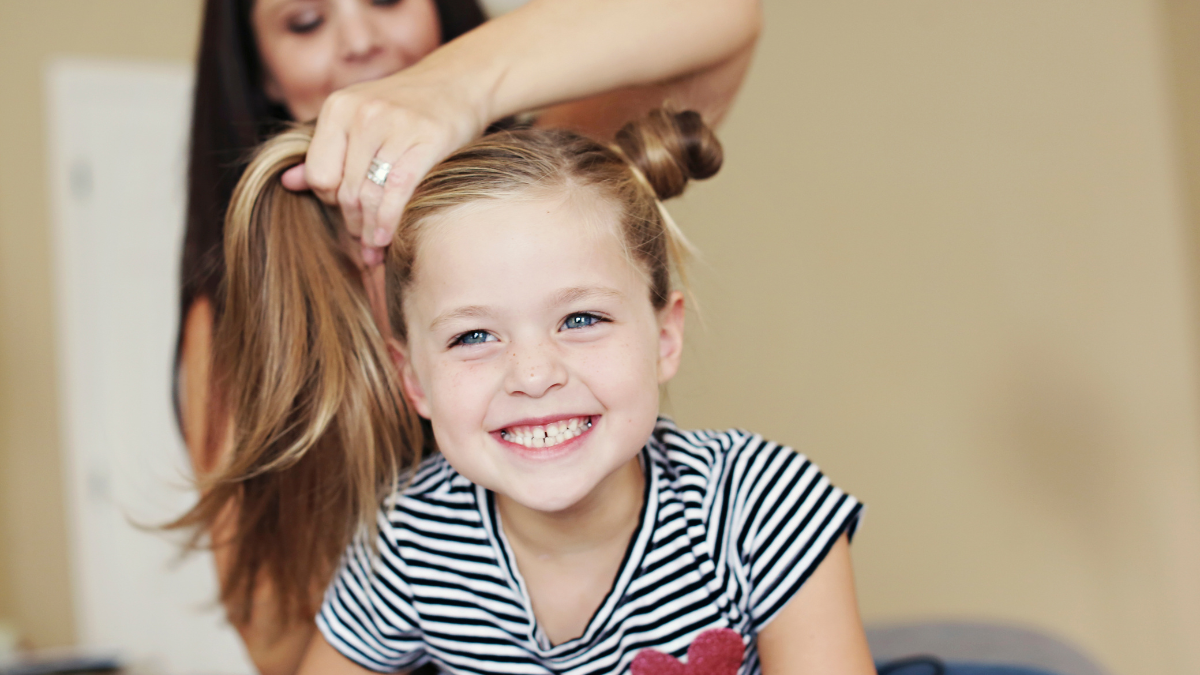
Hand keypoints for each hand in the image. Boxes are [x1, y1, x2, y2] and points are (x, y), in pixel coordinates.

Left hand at [282, 65, 488, 263]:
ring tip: (373, 249)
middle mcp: (362, 113)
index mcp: (338, 107)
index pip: (319, 174)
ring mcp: (394, 124)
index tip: (347, 208)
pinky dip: (388, 221)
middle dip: (352, 223)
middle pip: (344, 189)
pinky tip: (386, 239)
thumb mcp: (358, 120)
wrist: (458, 81)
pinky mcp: (426, 139)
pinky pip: (397, 191)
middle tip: (361, 244)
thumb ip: (324, 151)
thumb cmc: (405, 108)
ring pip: (369, 194)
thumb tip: (287, 182)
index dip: (330, 198)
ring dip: (369, 230)